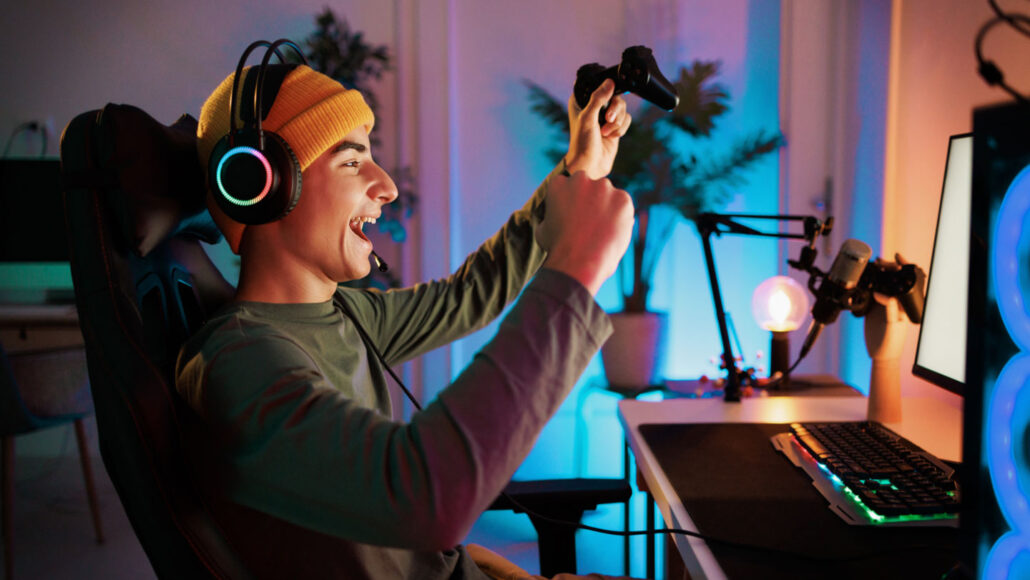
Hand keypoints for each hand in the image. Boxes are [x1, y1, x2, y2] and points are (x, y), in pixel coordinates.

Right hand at [537, 171, 633, 294]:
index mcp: (559, 183)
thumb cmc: (557, 249)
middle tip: (590, 222)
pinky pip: (623, 205)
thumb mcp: (542, 229)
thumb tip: (552, 218)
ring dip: (606, 207)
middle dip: (591, 199)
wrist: (578, 262)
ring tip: (602, 231)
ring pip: (608, 195)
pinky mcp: (623, 199)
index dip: (573, 200)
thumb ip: (550, 216)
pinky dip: (621, 216)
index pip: (568, 184)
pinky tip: (612, 232)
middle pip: (589, 185)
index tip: (575, 213)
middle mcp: (582, 179)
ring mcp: (604, 187)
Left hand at [565, 79, 631, 178]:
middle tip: (607, 119)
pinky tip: (611, 137)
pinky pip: (627, 119)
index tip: (607, 101)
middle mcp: (594, 107)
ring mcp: (605, 117)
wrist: (590, 165)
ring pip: (623, 108)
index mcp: (582, 101)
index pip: (598, 85)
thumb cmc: (582, 143)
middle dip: (615, 110)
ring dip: (617, 122)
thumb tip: (610, 82)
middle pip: (616, 96)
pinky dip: (621, 129)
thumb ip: (598, 99)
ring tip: (605, 132)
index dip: (606, 91)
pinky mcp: (615, 126)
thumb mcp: (588, 118)